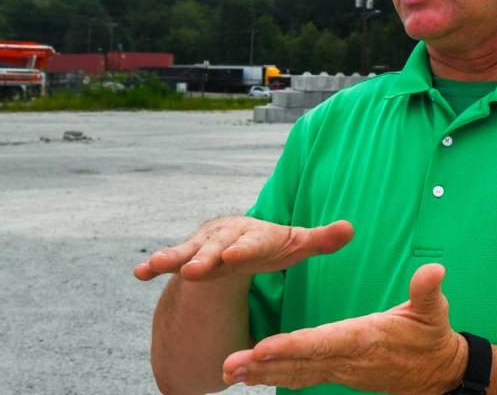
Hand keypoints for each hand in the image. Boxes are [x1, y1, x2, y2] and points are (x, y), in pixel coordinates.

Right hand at [133, 216, 353, 281]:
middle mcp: (227, 237)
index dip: (244, 250)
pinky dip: (153, 265)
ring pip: (187, 251)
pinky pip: (169, 259)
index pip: (252, 243)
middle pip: (215, 248)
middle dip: (205, 259)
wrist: (239, 239)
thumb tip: (351, 229)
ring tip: (153, 266)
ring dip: (172, 258)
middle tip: (195, 272)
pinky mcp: (187, 256)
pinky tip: (138, 273)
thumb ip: (320, 240)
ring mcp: (204, 246)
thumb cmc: (272, 245)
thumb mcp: (295, 245)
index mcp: (255, 235)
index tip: (233, 257)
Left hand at [221, 263, 466, 394]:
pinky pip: (302, 376)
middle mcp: (348, 358)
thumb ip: (428, 291)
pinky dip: (276, 375)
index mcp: (365, 339)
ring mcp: (342, 370)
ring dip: (261, 373)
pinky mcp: (339, 373)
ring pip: (296, 373)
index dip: (291, 346)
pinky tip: (253, 374)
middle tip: (229, 364)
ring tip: (229, 370)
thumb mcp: (435, 311)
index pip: (323, 343)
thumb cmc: (432, 336)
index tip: (262, 348)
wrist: (438, 372)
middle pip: (300, 363)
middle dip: (263, 365)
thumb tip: (434, 270)